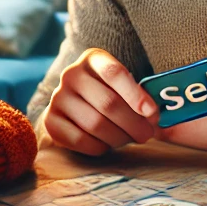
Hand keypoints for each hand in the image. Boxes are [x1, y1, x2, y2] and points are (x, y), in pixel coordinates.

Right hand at [42, 48, 158, 155]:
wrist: (74, 106)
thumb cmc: (109, 94)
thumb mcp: (123, 85)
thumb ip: (139, 96)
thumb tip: (156, 117)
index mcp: (92, 59)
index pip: (114, 73)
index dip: (136, 94)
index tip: (152, 113)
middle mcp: (71, 75)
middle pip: (108, 103)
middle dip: (134, 123)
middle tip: (147, 134)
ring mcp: (58, 98)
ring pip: (96, 124)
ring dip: (119, 137)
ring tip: (129, 138)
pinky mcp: (50, 121)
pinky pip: (80, 140)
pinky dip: (100, 146)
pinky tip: (107, 143)